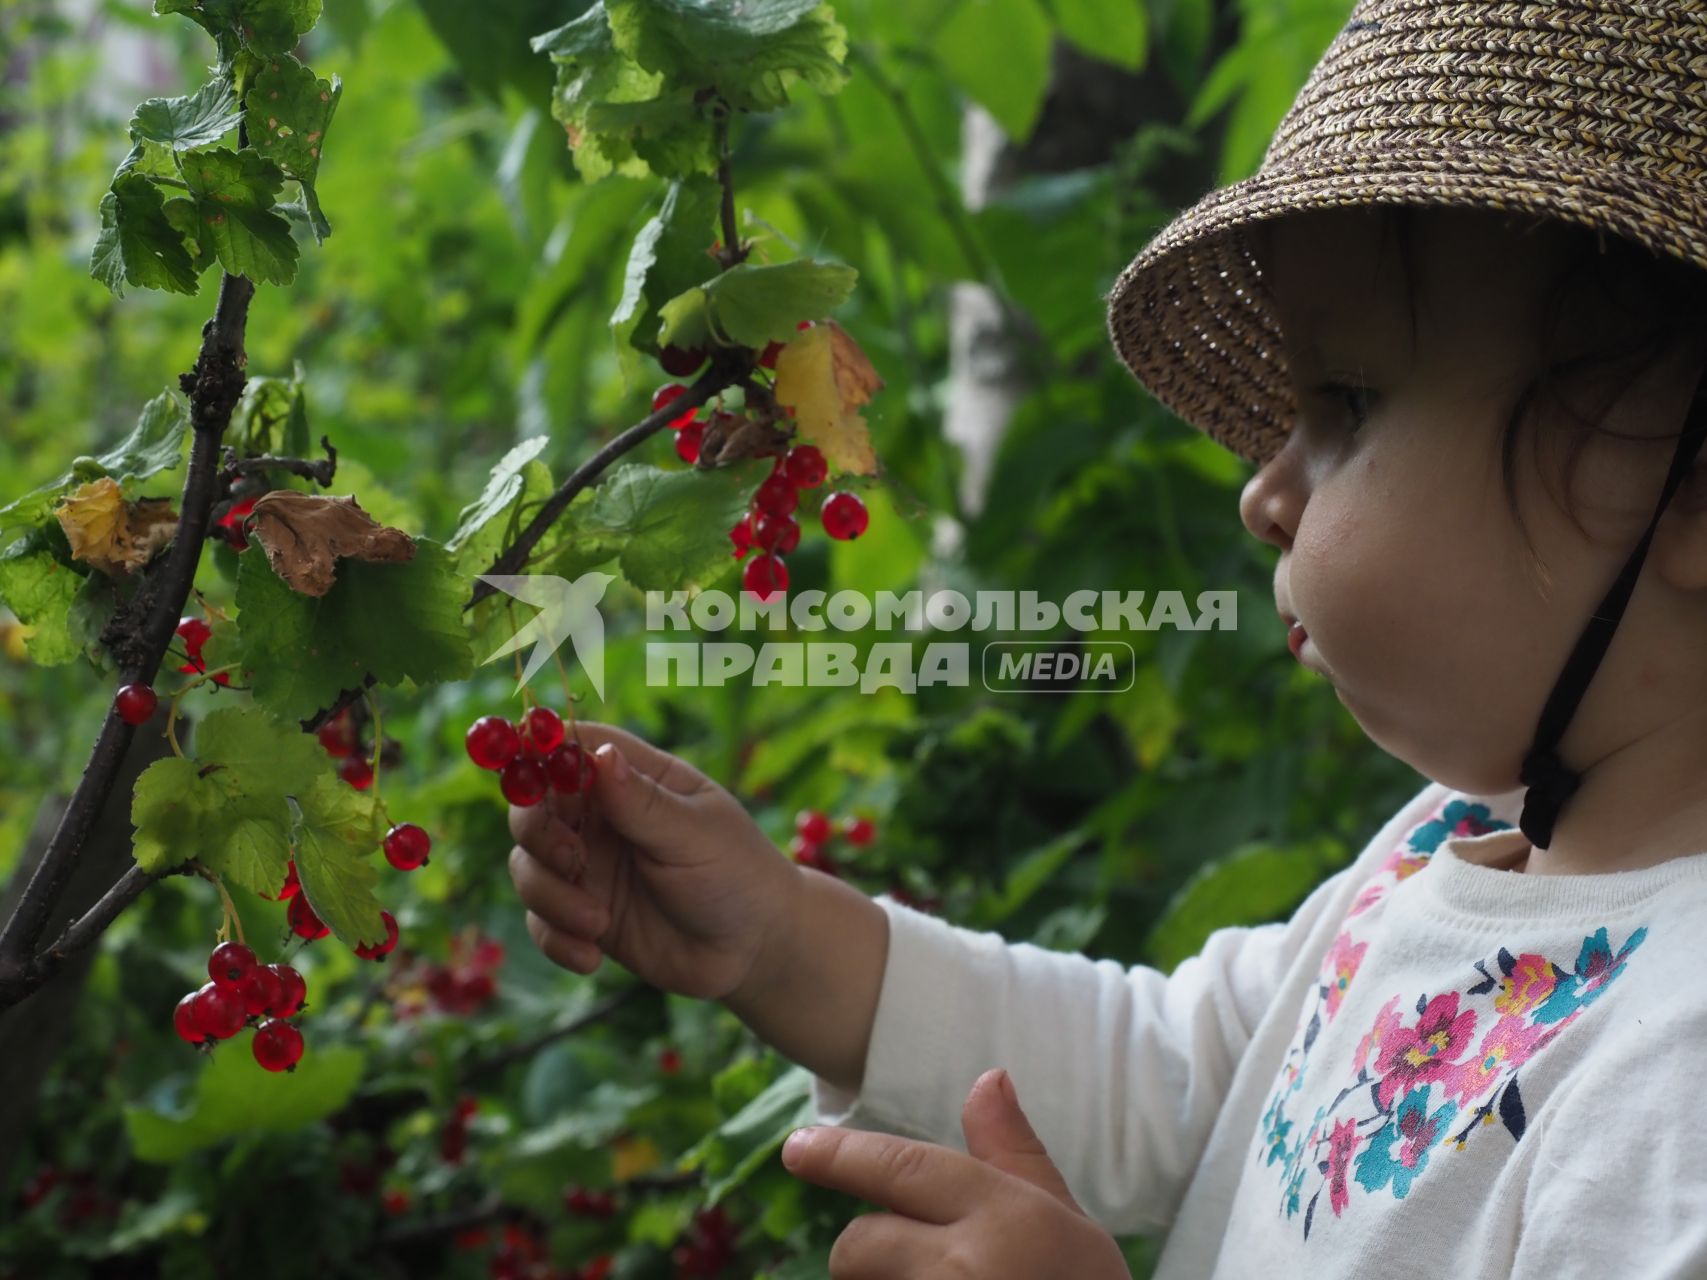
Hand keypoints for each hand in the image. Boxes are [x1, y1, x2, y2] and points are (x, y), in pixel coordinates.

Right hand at [507, 719, 801, 1002]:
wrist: (754, 950)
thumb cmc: (737, 873)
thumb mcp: (695, 834)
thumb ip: (643, 802)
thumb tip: (601, 753)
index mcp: (633, 778)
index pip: (571, 747)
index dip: (540, 755)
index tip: (530, 777)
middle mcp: (601, 818)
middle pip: (533, 806)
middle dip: (537, 832)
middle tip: (572, 861)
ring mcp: (588, 867)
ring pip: (529, 866)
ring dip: (549, 896)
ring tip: (597, 922)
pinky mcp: (581, 915)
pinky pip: (541, 922)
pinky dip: (556, 938)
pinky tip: (591, 956)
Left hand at [780, 1067, 1129, 1279]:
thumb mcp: (1069, 1228)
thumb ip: (1015, 1157)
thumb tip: (987, 1078)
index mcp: (1006, 1218)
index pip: (900, 1168)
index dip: (839, 1155)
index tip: (797, 1148)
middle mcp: (964, 1269)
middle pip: (860, 1243)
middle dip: (873, 1253)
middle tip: (929, 1268)